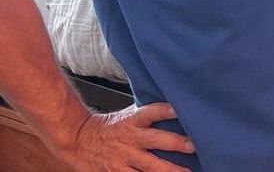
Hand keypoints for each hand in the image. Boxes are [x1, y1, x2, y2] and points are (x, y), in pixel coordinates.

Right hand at [57, 104, 192, 171]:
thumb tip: (175, 109)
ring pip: (149, 167)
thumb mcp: (127, 116)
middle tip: (194, 146)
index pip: (152, 112)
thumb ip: (148, 116)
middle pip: (155, 140)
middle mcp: (130, 140)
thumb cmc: (109, 127)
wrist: (78, 142)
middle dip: (175, 143)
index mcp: (132, 122)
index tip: (181, 109)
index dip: (166, 111)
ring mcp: (123, 160)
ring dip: (169, 170)